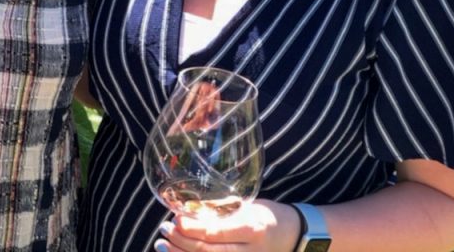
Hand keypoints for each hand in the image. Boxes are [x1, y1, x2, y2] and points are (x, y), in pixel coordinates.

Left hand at [155, 200, 300, 251]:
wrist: (293, 237)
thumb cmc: (266, 216)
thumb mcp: (246, 207)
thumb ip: (219, 211)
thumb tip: (186, 211)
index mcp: (251, 229)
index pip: (216, 233)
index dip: (192, 229)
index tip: (175, 219)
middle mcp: (250, 251)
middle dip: (180, 242)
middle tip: (163, 229)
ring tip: (161, 244)